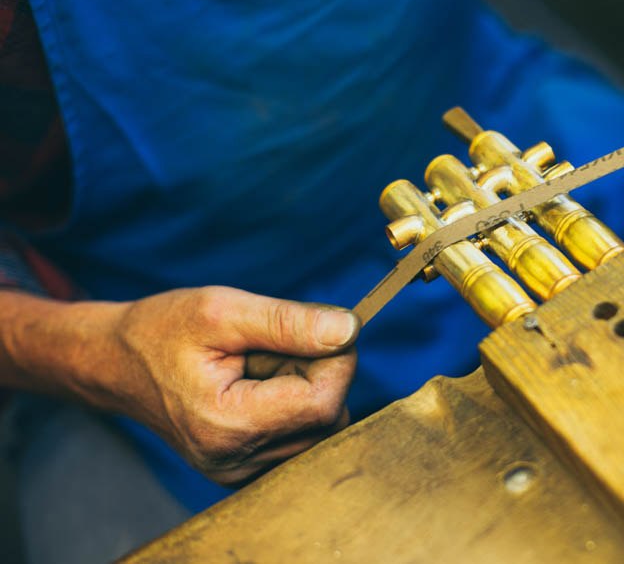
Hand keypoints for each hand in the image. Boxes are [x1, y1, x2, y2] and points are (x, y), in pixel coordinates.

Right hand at [110, 286, 357, 484]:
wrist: (115, 363)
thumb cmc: (161, 332)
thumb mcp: (224, 311)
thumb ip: (289, 322)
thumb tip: (348, 330)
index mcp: (228, 426)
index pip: (324, 402)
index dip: (337, 360)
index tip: (320, 327)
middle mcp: (236, 461)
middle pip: (327, 417)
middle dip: (319, 371)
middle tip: (274, 345)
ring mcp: (241, 471)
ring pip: (320, 427)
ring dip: (305, 386)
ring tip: (259, 364)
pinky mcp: (247, 467)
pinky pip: (300, 434)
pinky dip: (293, 403)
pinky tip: (258, 385)